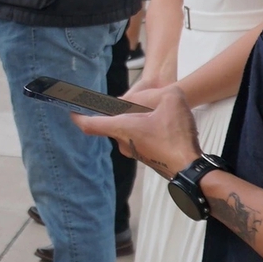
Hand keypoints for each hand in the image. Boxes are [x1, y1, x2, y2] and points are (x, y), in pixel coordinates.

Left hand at [72, 85, 201, 179]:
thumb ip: (153, 93)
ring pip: (130, 128)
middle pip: (116, 120)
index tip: (71, 111)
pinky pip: (140, 137)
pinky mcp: (145, 157)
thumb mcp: (170, 99)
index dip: (79, 116)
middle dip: (128, 108)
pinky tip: (167, 126)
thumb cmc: (178, 137)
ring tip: (162, 113)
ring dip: (141, 118)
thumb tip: (142, 100)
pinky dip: (149, 129)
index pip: (91, 124)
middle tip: (147, 102)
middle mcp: (123, 142)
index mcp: (123, 128)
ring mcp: (134, 152)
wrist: (191, 167)